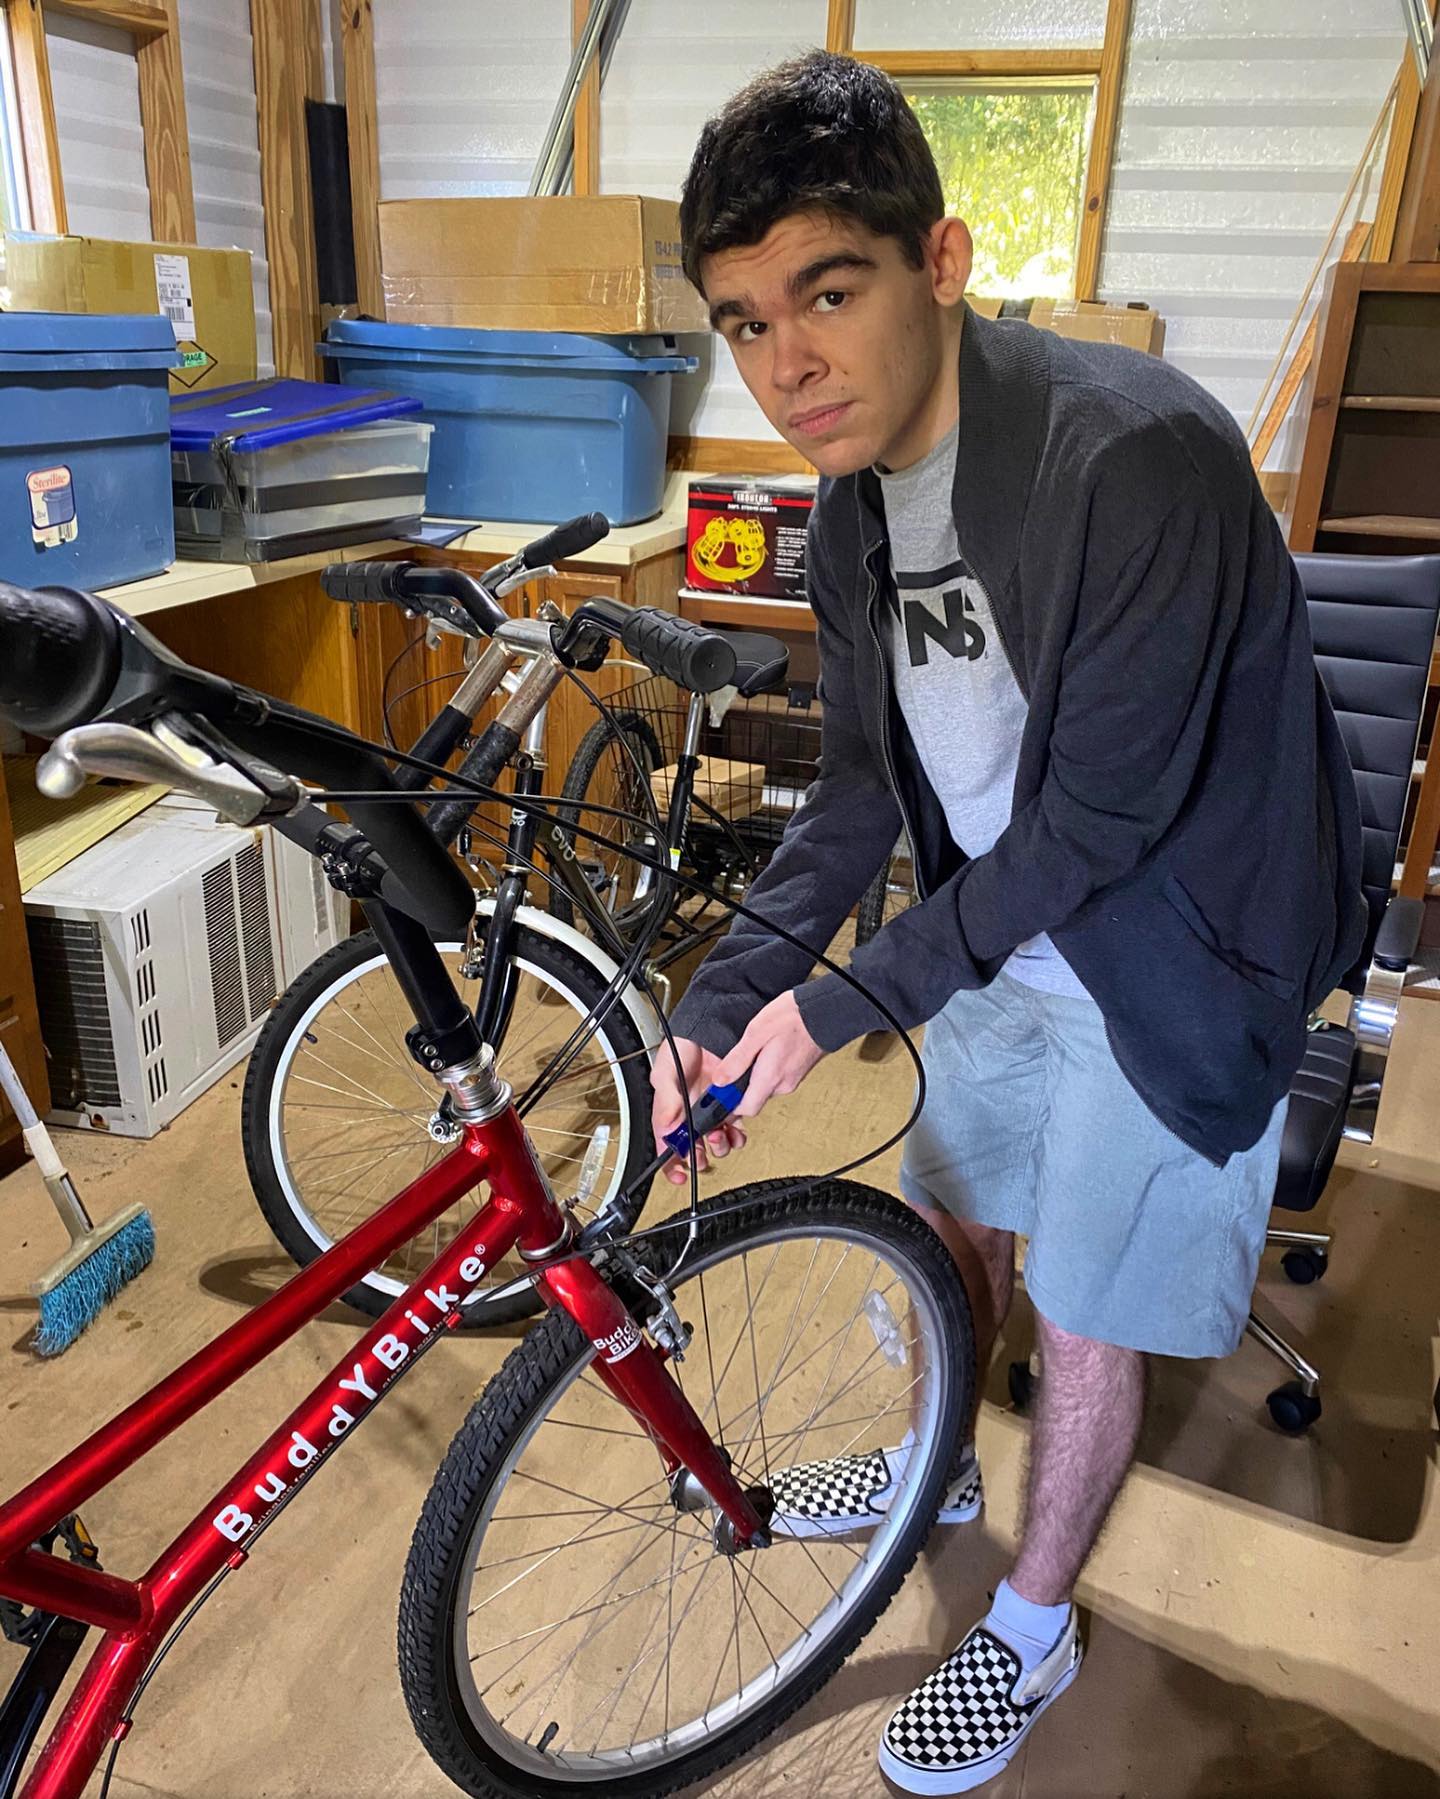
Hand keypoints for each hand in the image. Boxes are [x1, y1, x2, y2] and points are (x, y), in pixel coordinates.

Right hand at [651, 1036, 748, 1186]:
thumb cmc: (683, 1043)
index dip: (670, 1162)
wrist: (711, 1025)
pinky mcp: (730, 1102)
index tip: (679, 1174)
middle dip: (697, 1156)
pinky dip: (736, 1134)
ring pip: (715, 1140)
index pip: (666, 1142)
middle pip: (692, 1146)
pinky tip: (735, 1132)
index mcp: (670, 1108)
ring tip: (720, 1139)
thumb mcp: (666, 1070)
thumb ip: (666, 1100)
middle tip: (701, 1156)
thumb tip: (666, 1128)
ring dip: (718, 1146)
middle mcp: (690, 1111)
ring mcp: (711, 1108)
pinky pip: (734, 1126)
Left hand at [713, 990, 824, 1119]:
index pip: (746, 1110)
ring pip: (765, 1089)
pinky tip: (765, 1053)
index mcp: (771, 1078)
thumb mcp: (756, 1032)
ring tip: (749, 1055)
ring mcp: (793, 1079)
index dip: (729, 1105)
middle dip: (740, 1089)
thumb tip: (720, 1080)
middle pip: (754, 1099)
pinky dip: (766, 1071)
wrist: (825, 1011)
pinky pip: (776, 1079)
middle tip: (731, 1069)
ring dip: (754, 1078)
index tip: (720, 1091)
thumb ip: (737, 1059)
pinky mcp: (798, 1072)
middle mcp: (783, 1084)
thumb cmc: (794, 1017)